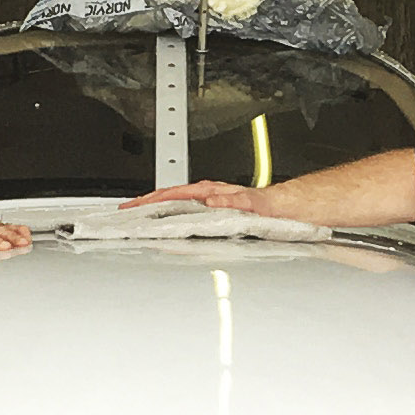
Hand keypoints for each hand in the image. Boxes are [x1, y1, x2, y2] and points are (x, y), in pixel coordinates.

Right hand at [116, 180, 279, 216]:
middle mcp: (210, 195)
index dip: (152, 200)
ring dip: (157, 208)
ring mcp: (211, 202)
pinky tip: (167, 223)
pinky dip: (172, 215)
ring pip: (177, 203)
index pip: (175, 194)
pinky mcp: (216, 211)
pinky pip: (187, 211)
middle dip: (145, 202)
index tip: (134, 206)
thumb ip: (235, 202)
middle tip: (125, 211)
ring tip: (139, 216)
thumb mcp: (255, 204)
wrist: (289, 208)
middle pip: (170, 196)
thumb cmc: (273, 206)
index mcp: (214, 192)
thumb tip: (211, 202)